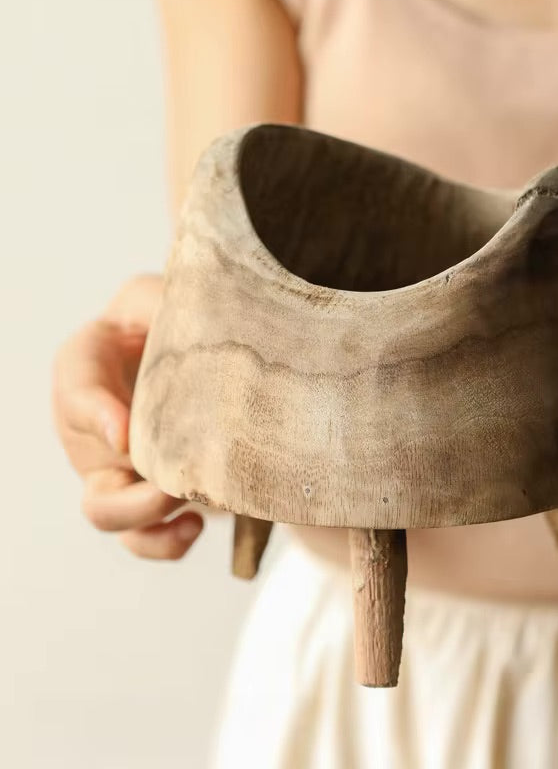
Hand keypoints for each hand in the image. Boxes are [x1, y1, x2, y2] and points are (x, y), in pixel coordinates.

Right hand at [53, 275, 203, 558]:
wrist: (187, 350)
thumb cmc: (170, 319)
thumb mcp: (160, 295)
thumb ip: (157, 302)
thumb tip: (182, 328)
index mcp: (87, 363)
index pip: (78, 388)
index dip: (97, 415)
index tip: (126, 434)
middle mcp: (91, 425)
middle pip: (90, 470)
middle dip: (133, 491)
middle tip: (174, 484)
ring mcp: (113, 464)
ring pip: (108, 514)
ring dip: (148, 522)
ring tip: (192, 516)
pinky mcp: (144, 488)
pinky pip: (141, 535)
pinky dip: (165, 542)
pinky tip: (198, 525)